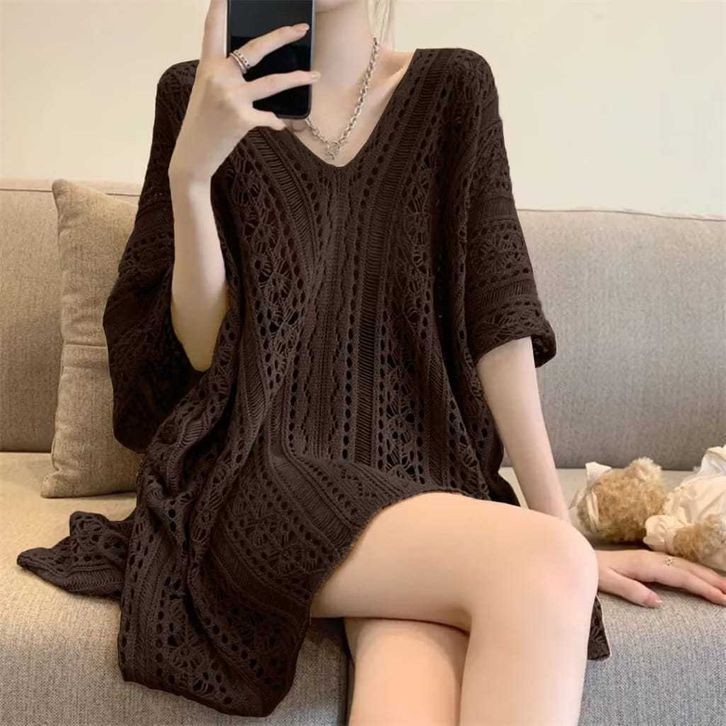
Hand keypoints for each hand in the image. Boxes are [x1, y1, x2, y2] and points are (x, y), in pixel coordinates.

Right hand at [169, 0, 320, 181]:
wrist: (192, 156)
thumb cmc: (201, 124)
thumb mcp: (207, 93)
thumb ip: (225, 76)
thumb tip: (253, 71)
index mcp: (208, 66)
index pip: (213, 29)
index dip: (220, 7)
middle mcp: (219, 76)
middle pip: (256, 48)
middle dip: (282, 36)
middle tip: (300, 29)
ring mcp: (231, 97)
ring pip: (273, 82)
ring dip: (297, 79)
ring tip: (315, 75)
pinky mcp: (241, 118)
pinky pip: (269, 117)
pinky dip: (275, 121)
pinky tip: (277, 124)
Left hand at [595, 548, 725, 607]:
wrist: (578, 555)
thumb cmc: (591, 571)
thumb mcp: (608, 582)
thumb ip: (631, 591)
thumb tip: (658, 602)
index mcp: (645, 564)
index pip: (681, 576)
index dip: (703, 588)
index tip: (722, 599)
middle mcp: (651, 559)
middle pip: (688, 568)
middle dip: (712, 580)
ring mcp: (650, 558)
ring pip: (685, 564)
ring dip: (706, 574)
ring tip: (725, 585)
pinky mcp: (647, 560)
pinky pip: (677, 564)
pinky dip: (693, 570)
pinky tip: (700, 575)